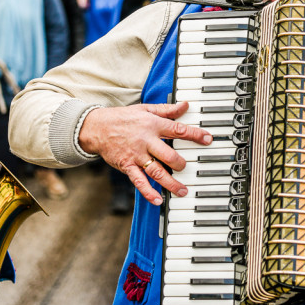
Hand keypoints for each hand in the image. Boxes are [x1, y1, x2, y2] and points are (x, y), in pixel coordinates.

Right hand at [79, 102, 212, 205]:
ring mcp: (136, 155)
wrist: (96, 127)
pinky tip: (158, 199)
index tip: (208, 140)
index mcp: (153, 125)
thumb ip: (167, 110)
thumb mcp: (145, 109)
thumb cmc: (123, 118)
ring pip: (156, 171)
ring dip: (171, 183)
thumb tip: (185, 105)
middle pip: (168, 155)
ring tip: (182, 191)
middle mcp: (146, 141)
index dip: (195, 135)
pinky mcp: (127, 166)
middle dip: (181, 164)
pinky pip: (139, 181)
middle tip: (187, 168)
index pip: (178, 130)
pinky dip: (148, 192)